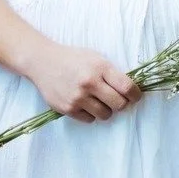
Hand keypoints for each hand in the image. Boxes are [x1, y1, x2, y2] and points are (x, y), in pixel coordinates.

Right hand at [26, 40, 142, 122]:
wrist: (42, 62)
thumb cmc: (73, 59)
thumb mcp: (95, 58)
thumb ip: (112, 73)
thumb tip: (130, 91)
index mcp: (100, 68)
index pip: (127, 87)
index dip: (136, 95)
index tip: (135, 97)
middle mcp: (89, 83)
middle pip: (119, 105)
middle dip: (121, 104)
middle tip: (116, 99)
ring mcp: (78, 97)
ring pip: (105, 115)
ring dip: (105, 110)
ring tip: (98, 101)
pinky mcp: (67, 108)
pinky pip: (90, 119)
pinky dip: (90, 114)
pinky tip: (85, 103)